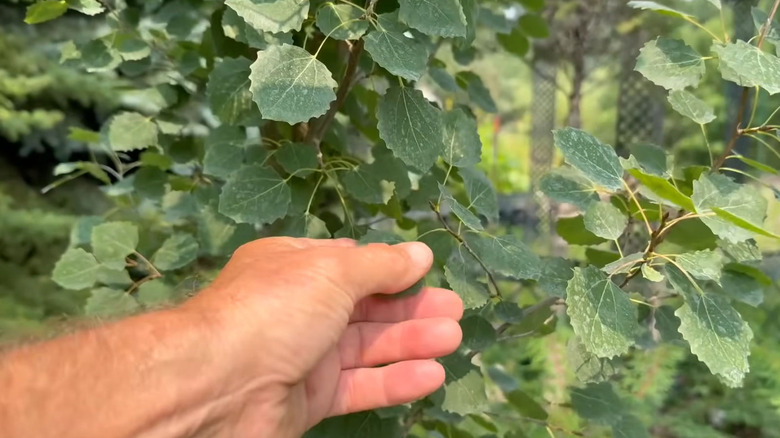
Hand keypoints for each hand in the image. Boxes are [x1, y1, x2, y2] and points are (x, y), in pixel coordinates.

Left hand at [183, 237, 463, 436]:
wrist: (217, 385)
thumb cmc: (275, 309)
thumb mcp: (332, 271)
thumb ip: (380, 265)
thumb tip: (419, 253)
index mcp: (293, 267)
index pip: (348, 264)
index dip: (388, 268)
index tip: (424, 270)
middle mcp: (298, 309)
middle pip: (364, 306)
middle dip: (410, 307)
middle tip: (453, 309)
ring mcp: (303, 355)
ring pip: (366, 346)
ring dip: (411, 341)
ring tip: (453, 337)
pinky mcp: (308, 399)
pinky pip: (358, 385)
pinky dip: (393, 380)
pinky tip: (430, 375)